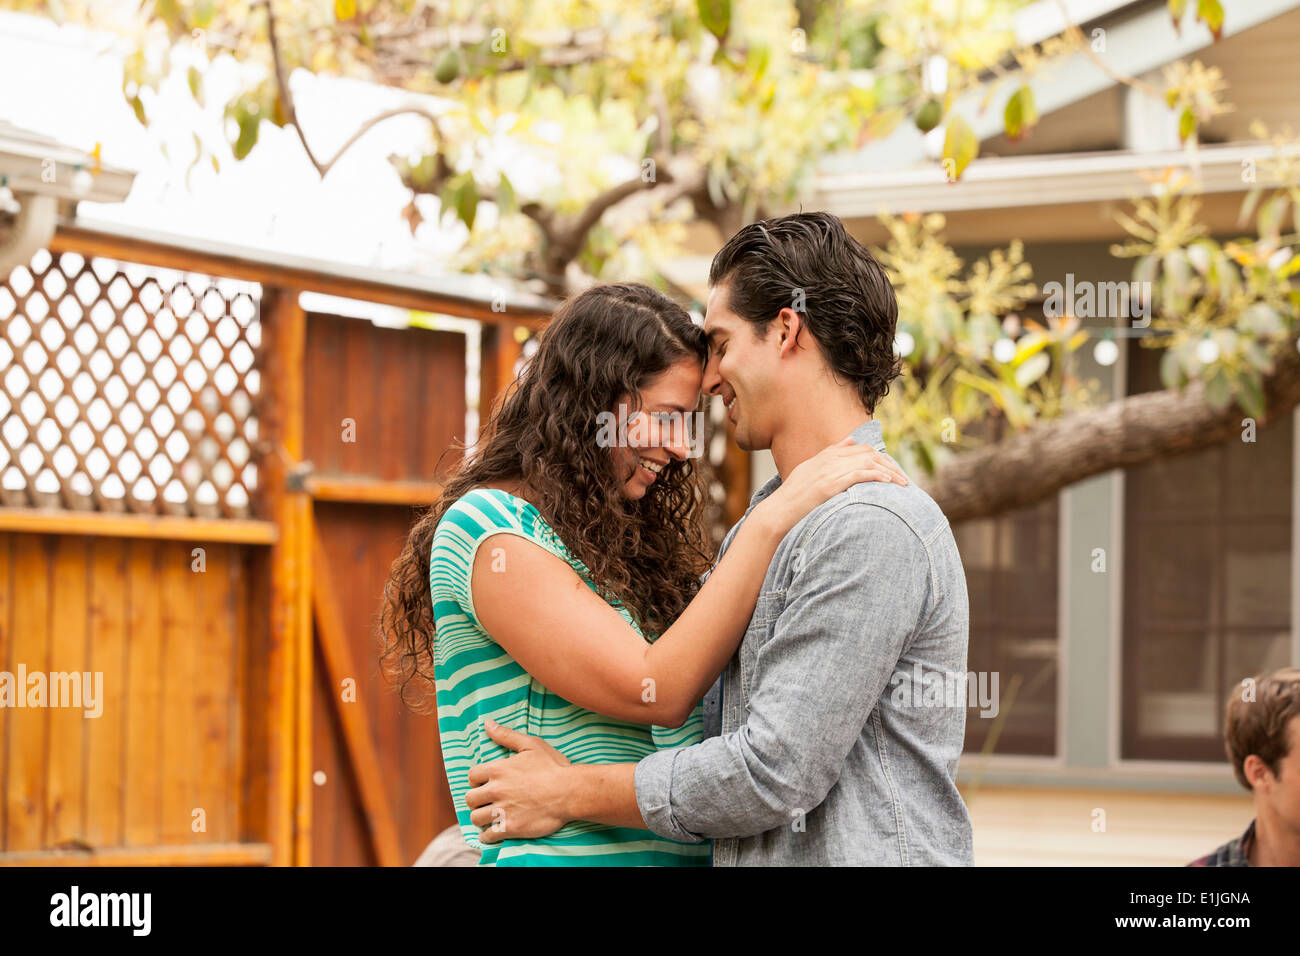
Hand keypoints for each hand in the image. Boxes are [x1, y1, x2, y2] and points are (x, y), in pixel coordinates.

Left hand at [466, 718, 572, 843]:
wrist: (570, 792)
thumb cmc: (553, 767)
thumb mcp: (531, 745)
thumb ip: (506, 735)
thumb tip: (487, 724)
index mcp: (497, 769)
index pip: (472, 776)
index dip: (477, 780)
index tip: (485, 783)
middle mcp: (495, 790)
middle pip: (470, 799)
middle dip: (477, 800)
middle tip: (487, 801)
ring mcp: (502, 810)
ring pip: (476, 818)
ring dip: (481, 818)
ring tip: (490, 817)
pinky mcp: (510, 828)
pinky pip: (488, 836)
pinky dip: (488, 835)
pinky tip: (495, 832)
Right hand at [761, 434, 907, 531]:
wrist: (779, 511)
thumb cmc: (793, 496)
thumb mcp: (810, 469)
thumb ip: (831, 453)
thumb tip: (851, 440)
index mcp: (826, 456)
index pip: (861, 449)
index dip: (880, 458)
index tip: (893, 471)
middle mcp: (829, 460)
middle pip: (868, 454)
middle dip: (890, 465)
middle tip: (904, 480)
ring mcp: (829, 471)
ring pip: (867, 463)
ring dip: (889, 472)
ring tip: (903, 483)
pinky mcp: (830, 484)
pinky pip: (859, 475)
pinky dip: (876, 476)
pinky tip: (888, 482)